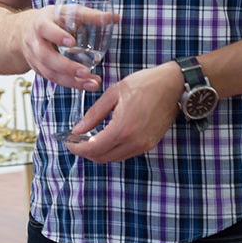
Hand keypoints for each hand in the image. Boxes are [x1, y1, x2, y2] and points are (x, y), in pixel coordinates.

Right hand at [21, 4, 110, 91]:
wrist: (25, 31)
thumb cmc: (52, 19)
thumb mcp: (66, 11)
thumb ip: (89, 15)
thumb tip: (114, 17)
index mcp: (40, 23)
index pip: (45, 29)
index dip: (57, 36)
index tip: (72, 42)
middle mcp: (35, 42)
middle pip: (46, 57)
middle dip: (66, 67)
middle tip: (86, 72)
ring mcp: (35, 58)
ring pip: (50, 73)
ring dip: (71, 81)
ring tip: (92, 83)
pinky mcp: (40, 70)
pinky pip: (54, 79)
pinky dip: (71, 84)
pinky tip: (86, 84)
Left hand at [62, 61, 181, 162]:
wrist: (173, 85)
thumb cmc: (144, 84)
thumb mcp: (113, 94)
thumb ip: (94, 114)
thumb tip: (77, 129)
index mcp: (122, 129)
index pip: (93, 149)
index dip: (77, 149)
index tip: (68, 143)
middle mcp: (133, 142)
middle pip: (102, 158)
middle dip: (86, 152)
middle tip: (76, 141)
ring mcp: (143, 146)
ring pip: (114, 158)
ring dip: (99, 152)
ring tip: (89, 138)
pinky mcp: (149, 144)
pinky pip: (125, 154)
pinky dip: (112, 149)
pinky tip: (106, 137)